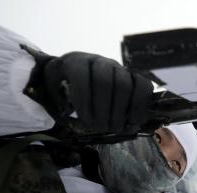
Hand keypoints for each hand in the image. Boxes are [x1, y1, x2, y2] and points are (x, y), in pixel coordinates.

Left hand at [27, 50, 153, 133]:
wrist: (80, 75)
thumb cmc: (65, 84)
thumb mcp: (53, 88)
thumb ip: (58, 97)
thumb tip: (68, 111)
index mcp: (76, 62)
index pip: (81, 76)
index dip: (84, 99)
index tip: (85, 120)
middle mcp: (99, 61)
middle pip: (105, 81)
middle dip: (103, 108)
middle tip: (101, 128)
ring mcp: (118, 67)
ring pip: (125, 83)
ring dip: (120, 110)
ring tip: (115, 128)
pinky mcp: (133, 76)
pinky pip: (143, 85)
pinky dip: (140, 104)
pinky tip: (134, 120)